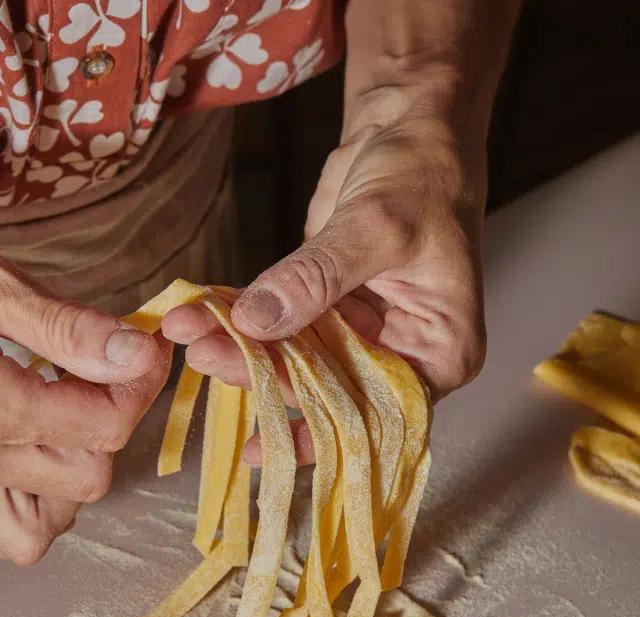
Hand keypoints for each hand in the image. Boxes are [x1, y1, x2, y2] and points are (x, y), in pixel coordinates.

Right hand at [0, 261, 171, 564]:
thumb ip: (59, 328)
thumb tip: (135, 352)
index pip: (100, 426)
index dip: (137, 385)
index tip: (144, 345)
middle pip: (86, 475)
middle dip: (107, 418)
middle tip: (97, 366)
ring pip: (52, 517)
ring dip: (72, 464)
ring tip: (51, 404)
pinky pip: (18, 533)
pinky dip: (36, 498)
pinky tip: (26, 442)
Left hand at [163, 82, 486, 463]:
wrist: (408, 126)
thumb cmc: (423, 175)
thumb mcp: (377, 227)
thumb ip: (318, 277)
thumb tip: (257, 321)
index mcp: (438, 352)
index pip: (378, 412)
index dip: (320, 431)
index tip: (266, 445)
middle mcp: (401, 353)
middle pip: (328, 389)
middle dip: (266, 377)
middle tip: (208, 358)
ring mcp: (360, 332)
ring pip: (297, 360)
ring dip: (244, 350)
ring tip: (192, 336)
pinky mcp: (326, 307)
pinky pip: (282, 326)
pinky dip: (244, 320)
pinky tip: (202, 318)